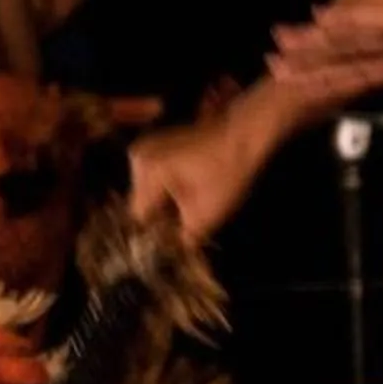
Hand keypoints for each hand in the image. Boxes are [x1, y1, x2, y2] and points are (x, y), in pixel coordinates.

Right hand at [128, 115, 267, 244]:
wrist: (244, 134)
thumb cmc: (227, 172)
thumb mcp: (207, 214)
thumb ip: (184, 238)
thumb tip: (174, 249)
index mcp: (147, 172)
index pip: (140, 216)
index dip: (157, 231)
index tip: (176, 236)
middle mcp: (138, 156)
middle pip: (142, 202)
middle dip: (163, 214)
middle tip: (188, 219)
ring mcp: (147, 146)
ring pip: (149, 189)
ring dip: (167, 199)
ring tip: (193, 200)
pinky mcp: (157, 142)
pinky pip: (156, 174)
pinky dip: (170, 184)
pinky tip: (191, 184)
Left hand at [267, 0, 382, 110]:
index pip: (363, 74)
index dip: (331, 81)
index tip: (299, 86)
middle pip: (348, 55)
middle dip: (310, 61)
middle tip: (271, 64)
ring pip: (353, 37)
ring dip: (318, 41)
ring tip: (281, 41)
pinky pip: (380, 20)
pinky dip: (351, 21)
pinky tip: (321, 19)